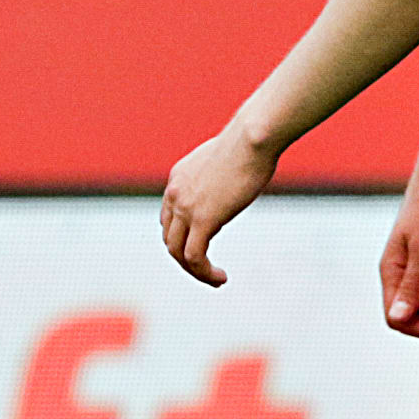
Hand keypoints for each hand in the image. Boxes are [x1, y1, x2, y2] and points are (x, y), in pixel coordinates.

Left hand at [161, 124, 278, 286]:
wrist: (251, 139)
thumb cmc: (248, 145)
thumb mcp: (224, 161)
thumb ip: (219, 176)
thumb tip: (231, 181)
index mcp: (177, 180)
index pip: (168, 219)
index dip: (181, 238)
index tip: (202, 249)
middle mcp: (174, 194)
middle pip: (169, 238)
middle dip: (185, 260)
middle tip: (207, 271)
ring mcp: (185, 207)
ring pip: (177, 252)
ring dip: (195, 271)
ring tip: (216, 280)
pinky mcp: (203, 219)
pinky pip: (194, 256)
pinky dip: (203, 272)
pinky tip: (220, 277)